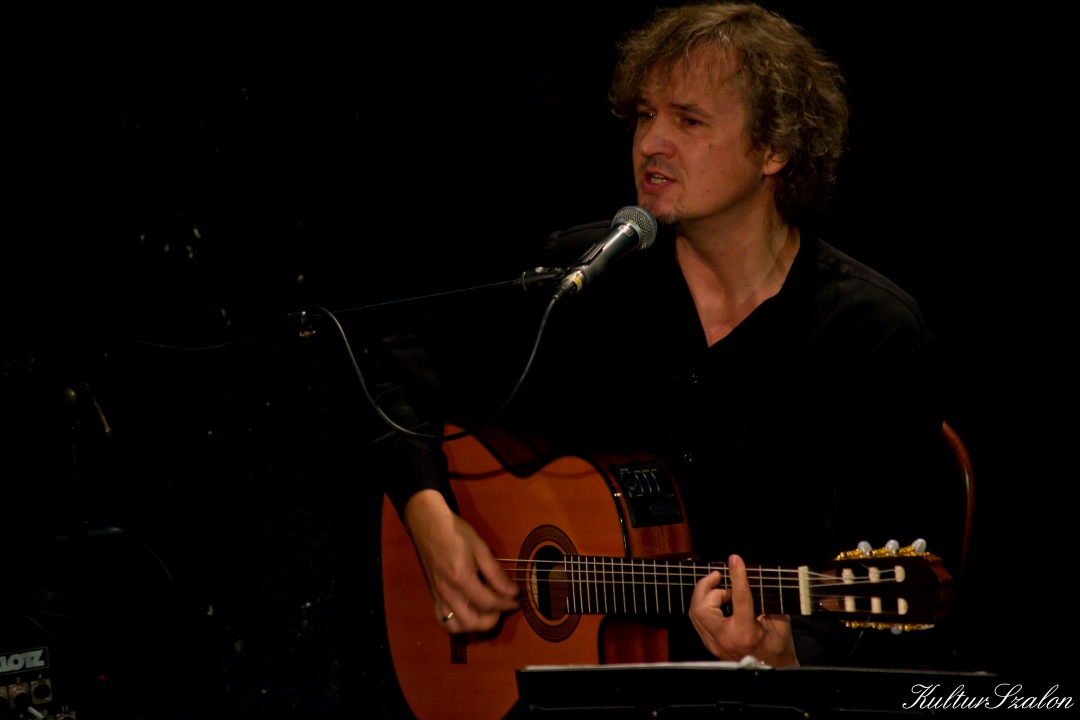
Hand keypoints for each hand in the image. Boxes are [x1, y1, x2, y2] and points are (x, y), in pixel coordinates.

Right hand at [403, 489, 519, 632]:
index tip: (516, 598)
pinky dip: (459, 623)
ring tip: (487, 612)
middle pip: (474, 621)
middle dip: (493, 618)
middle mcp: (448, 593)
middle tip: (503, 605)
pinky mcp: (433, 596)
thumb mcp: (480, 548)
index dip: (507, 603)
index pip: (489, 603)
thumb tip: (512, 591)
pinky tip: (469, 612)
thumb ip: (496, 573)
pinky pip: (444, 620)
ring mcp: (438, 597)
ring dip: (475, 625)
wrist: (428, 525)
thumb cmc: (455, 532)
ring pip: (457, 626)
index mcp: (461, 578)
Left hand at [688, 554, 798, 666]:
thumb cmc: (779, 645)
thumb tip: (750, 576)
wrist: (773, 670)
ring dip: (704, 595)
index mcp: (747, 633)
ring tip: (719, 587)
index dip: (737, 576)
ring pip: (695, 613)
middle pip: (702, 608)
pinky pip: (698, 620)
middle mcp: (726, 640)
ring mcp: (714, 644)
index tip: (735, 559)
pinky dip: (703, 604)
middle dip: (707, 588)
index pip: (739, 598)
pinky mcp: (709, 645)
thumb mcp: (779, 621)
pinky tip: (715, 599)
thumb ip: (765, 599)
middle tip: (720, 577)